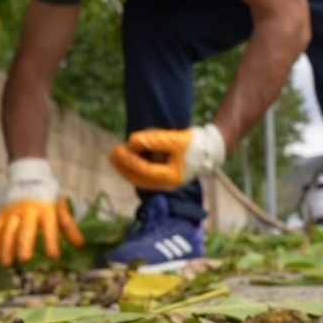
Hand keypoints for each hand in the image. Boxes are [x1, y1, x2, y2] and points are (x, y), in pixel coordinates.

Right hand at [0, 159, 84, 266]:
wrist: (29, 177)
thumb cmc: (48, 197)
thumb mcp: (61, 207)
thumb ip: (69, 226)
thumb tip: (80, 245)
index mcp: (46, 210)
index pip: (50, 228)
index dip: (52, 242)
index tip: (52, 257)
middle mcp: (29, 210)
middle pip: (26, 229)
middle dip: (24, 244)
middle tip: (24, 261)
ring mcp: (13, 212)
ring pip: (8, 230)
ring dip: (7, 247)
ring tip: (7, 264)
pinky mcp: (2, 213)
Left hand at [109, 123, 226, 190]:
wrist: (210, 148)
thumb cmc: (195, 144)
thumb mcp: (175, 139)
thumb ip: (154, 140)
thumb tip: (132, 142)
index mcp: (171, 177)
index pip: (145, 171)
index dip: (130, 160)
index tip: (119, 149)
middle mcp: (167, 184)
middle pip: (139, 179)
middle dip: (124, 166)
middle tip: (112, 153)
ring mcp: (165, 181)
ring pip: (140, 178)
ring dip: (127, 168)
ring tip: (115, 157)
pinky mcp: (164, 176)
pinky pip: (145, 175)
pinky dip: (135, 167)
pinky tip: (127, 159)